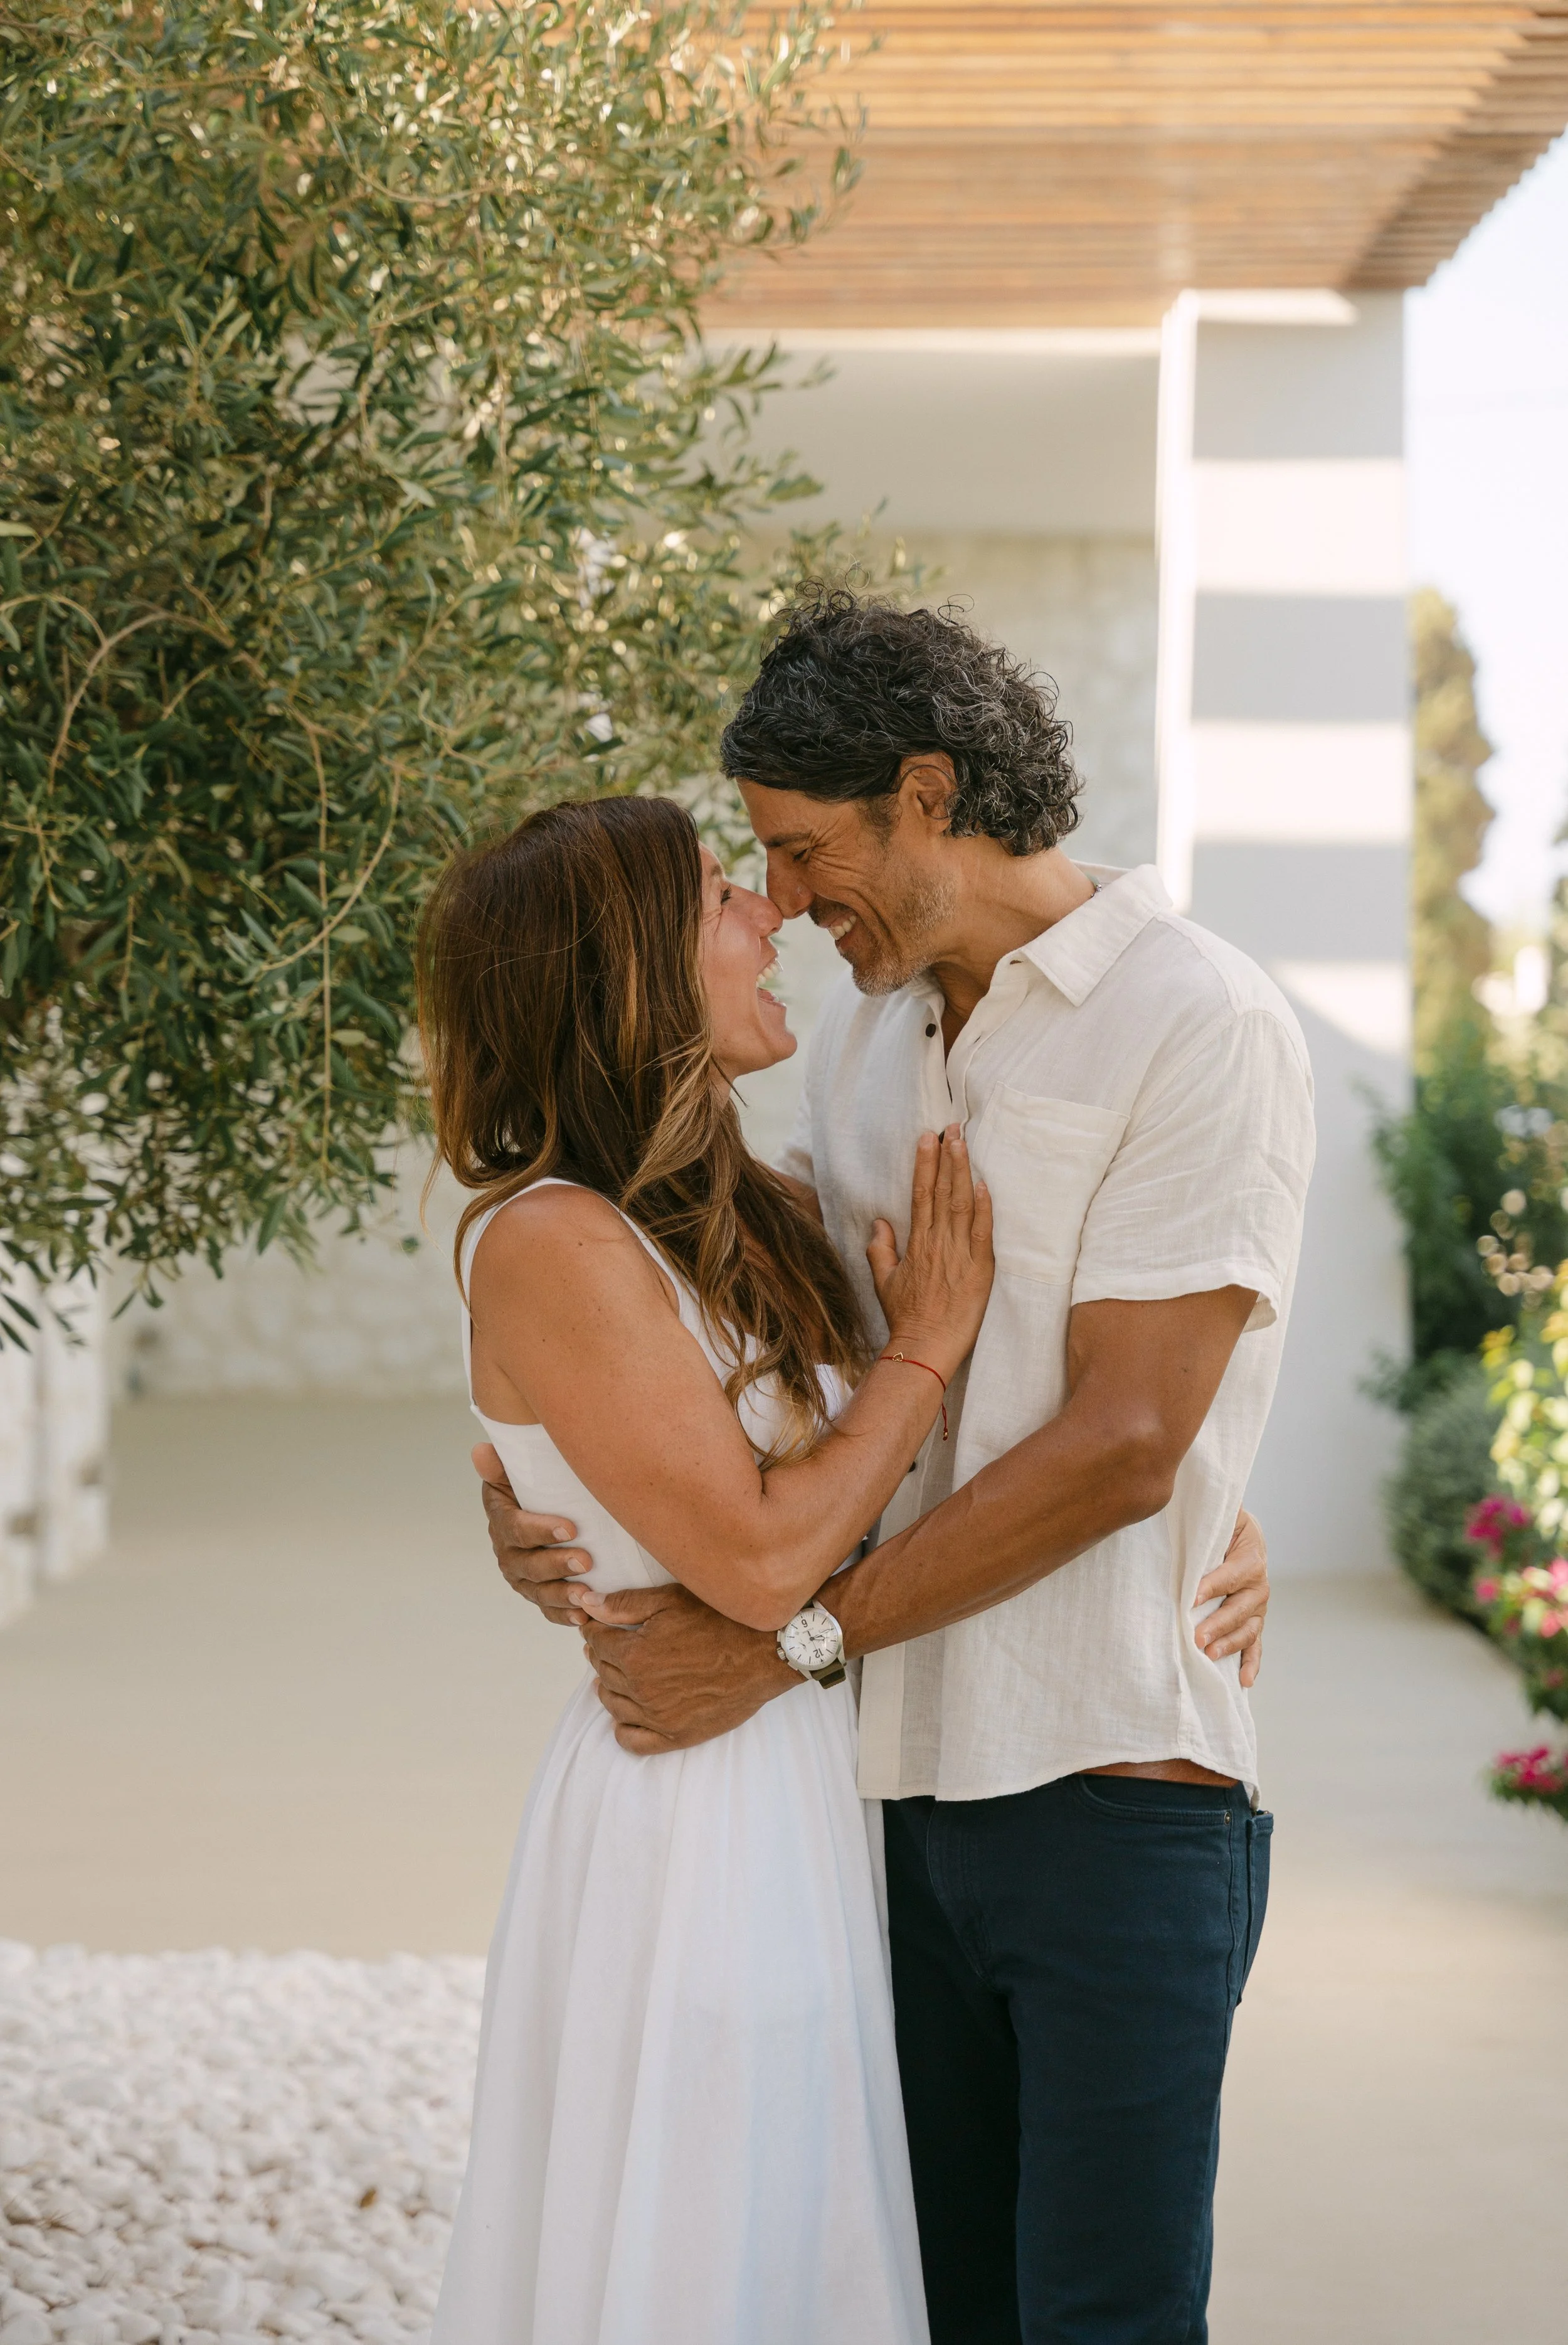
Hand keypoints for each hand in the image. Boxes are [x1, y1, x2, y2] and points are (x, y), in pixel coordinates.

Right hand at [473, 1443, 593, 1627]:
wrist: (549, 1507)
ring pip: (537, 1591)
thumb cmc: (540, 1484)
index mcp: (502, 1519)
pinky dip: (562, 1616)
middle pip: (528, 1564)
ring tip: (586, 1596)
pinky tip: (581, 1617)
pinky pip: (546, 1610)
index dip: (540, 1529)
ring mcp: (521, 1576)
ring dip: (561, 1595)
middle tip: (586, 1561)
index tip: (570, 1527)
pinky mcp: (537, 1593)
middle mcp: (507, 1551)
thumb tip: (480, 1450)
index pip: (516, 1528)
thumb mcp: (520, 1471)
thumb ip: (502, 1465)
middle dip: (556, 1564)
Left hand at [569, 1580, 791, 1751]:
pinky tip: (628, 1712)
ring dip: (608, 1686)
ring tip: (618, 1672)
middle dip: (601, 1654)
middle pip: (602, 1671)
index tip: (596, 1623)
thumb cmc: (721, 1620)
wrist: (765, 1653)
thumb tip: (587, 1603)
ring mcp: (657, 1717)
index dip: (593, 1628)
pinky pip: (632, 1741)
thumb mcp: (671, 1601)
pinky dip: (623, 1728)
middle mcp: (640, 1689)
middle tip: (607, 1643)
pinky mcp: (676, 1736)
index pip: (596, 1641)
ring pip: (613, 1704)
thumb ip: (624, 1605)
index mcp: (634, 1655)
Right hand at [867, 1125, 993, 1383]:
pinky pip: (982, 1232)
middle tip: (951, 1127)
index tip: (928, 1138)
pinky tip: (984, 1185)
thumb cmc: (906, 1317)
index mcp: (916, 1242)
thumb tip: (879, 1223)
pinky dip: (984, 1207)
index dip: (925, 1164)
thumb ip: (880, 1249)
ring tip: (963, 1143)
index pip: (920, 1194)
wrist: (925, 1346)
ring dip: (962, 1171)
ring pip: (962, 1204)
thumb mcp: (884, 1281)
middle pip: (942, 1191)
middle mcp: (937, 1242)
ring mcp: (959, 1254)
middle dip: (947, 1156)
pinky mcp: (980, 1269)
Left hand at [1194, 1506, 1268, 1686]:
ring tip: (1209, 1654)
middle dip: (1218, 1624)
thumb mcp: (1221, 1517)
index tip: (1192, 1598)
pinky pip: (1255, 1645)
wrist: (1238, 1532)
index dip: (1211, 1586)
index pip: (1230, 1575)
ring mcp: (1257, 1607)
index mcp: (1251, 1557)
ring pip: (1247, 1630)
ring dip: (1229, 1644)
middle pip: (1239, 1608)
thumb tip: (1181, 1516)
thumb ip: (1209, 1521)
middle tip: (1197, 1637)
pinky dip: (1251, 1663)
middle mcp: (1258, 1584)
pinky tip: (1243, 1681)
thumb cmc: (1221, 1524)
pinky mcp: (1253, 1621)